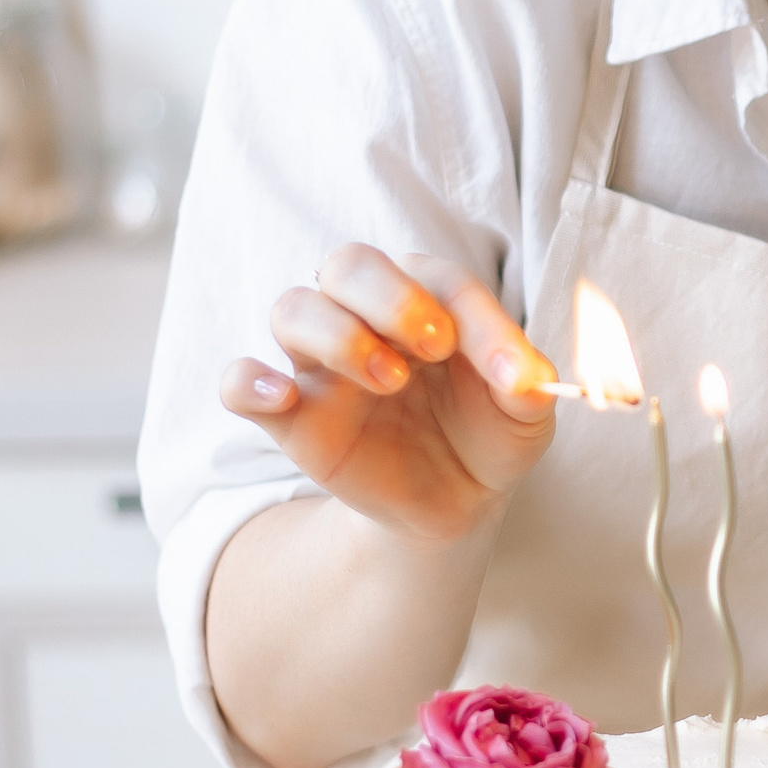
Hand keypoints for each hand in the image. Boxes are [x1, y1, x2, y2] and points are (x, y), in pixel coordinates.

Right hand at [220, 249, 558, 547]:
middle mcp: (367, 318)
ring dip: (337, 336)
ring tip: (389, 381)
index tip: (509, 371)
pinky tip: (282, 396)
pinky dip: (249, 383)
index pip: (438, 280)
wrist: (455, 502)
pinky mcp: (291, 417)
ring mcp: (323, 364)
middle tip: (434, 347)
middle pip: (348, 265)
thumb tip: (526, 377)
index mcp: (428, 300)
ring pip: (292, 309)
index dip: (476, 319)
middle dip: (390, 297)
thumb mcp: (526, 416)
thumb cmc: (488, 435)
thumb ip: (528, 385)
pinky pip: (239, 384)